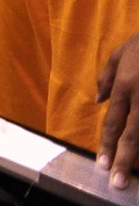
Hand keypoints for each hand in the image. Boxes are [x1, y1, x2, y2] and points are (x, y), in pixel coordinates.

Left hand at [99, 31, 138, 186]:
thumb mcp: (119, 53)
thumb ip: (106, 76)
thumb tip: (99, 100)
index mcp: (125, 86)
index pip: (113, 122)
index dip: (107, 144)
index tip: (103, 165)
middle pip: (132, 135)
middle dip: (124, 160)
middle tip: (117, 182)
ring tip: (135, 176)